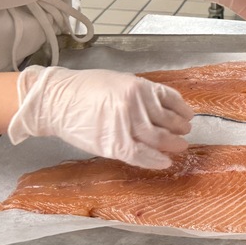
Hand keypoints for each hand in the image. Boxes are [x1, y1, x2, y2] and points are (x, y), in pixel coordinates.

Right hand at [7, 65, 193, 168]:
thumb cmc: (85, 89)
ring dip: (172, 143)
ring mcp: (126, 124)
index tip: (188, 116)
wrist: (57, 101)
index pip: (170, 99)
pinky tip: (164, 162)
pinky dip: (155, 160)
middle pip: (168, 120)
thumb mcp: (119, 82)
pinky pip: (141, 155)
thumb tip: (162, 109)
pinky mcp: (114, 144)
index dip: (182, 110)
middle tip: (185, 133)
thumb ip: (140, 95)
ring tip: (179, 146)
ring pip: (158, 138)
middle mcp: (136, 104)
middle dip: (180, 128)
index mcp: (139, 86)